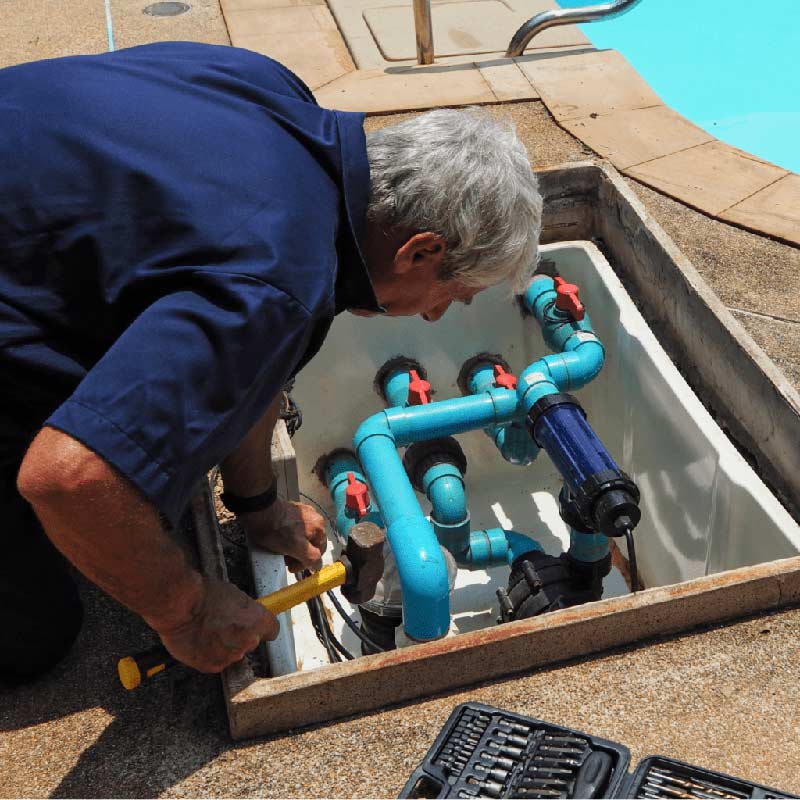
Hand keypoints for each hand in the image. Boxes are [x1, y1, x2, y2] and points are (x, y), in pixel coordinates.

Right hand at [154, 577, 278, 672]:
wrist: (180, 607)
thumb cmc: (205, 595)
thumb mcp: (234, 594)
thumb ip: (245, 610)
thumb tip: (246, 614)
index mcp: (258, 621)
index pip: (272, 630)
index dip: (263, 626)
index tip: (255, 623)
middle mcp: (248, 641)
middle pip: (251, 641)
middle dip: (241, 635)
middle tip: (225, 624)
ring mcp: (230, 656)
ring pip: (233, 652)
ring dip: (225, 645)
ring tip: (208, 631)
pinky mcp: (213, 666)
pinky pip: (216, 661)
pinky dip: (210, 654)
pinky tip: (200, 640)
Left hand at [240, 497, 326, 571]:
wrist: (259, 511)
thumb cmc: (277, 530)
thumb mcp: (298, 549)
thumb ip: (312, 559)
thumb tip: (317, 566)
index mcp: (319, 527)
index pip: (318, 553)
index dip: (305, 563)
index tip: (292, 567)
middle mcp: (313, 517)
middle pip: (309, 544)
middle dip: (298, 554)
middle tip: (285, 559)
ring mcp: (302, 513)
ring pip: (300, 537)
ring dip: (292, 546)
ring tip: (279, 549)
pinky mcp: (290, 510)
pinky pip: (291, 528)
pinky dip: (286, 536)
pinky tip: (277, 538)